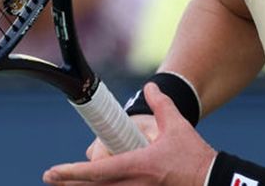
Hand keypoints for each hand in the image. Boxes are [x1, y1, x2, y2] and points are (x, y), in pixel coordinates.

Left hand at [43, 83, 216, 184]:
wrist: (213, 181)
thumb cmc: (194, 156)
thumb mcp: (177, 126)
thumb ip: (161, 105)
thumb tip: (149, 88)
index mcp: (139, 165)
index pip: (98, 171)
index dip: (72, 172)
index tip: (52, 171)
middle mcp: (135, 185)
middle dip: (70, 184)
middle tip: (52, 179)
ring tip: (68, 183)